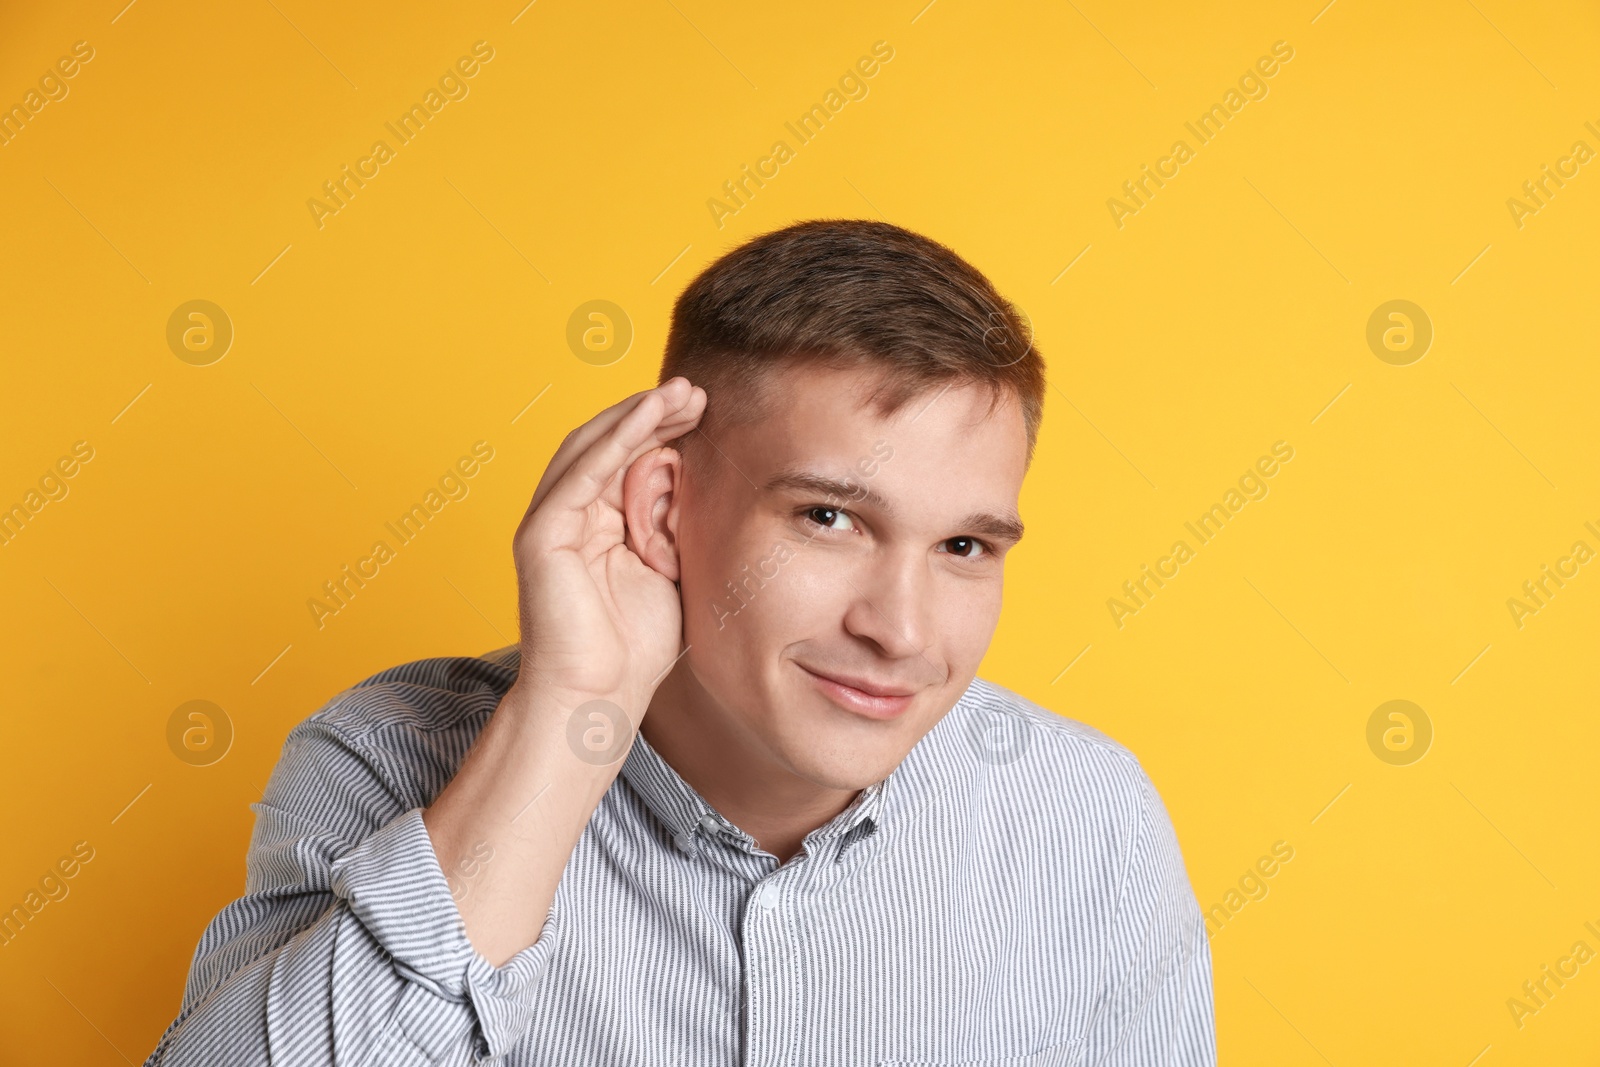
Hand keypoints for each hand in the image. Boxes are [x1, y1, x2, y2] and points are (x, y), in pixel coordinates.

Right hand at [510, 377, 705, 717]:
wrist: (598, 698)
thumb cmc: (635, 647)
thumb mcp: (673, 570)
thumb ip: (677, 523)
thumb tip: (693, 472)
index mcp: (598, 523)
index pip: (629, 460)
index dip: (665, 430)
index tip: (706, 411)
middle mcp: (570, 514)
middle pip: (610, 444)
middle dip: (654, 413)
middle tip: (697, 392)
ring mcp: (551, 521)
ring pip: (593, 446)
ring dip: (638, 414)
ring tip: (680, 393)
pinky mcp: (542, 533)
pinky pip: (582, 472)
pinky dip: (618, 438)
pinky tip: (650, 414)